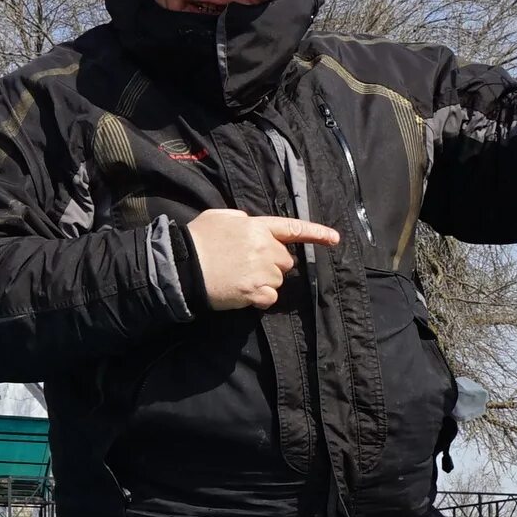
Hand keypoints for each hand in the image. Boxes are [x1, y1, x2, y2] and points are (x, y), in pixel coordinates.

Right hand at [186, 208, 340, 310]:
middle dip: (272, 264)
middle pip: (286, 260)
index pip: (293, 228)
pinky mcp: (254, 292)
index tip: (335, 239)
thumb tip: (250, 224)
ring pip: (278, 280)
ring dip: (265, 282)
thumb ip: (241, 219)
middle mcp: (264, 248)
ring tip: (240, 278)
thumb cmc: (197, 240)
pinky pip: (270, 298)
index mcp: (257, 227)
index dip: (316, 233)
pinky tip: (243, 293)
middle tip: (247, 266)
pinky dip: (260, 298)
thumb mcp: (219, 217)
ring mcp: (260, 271)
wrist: (181, 266)